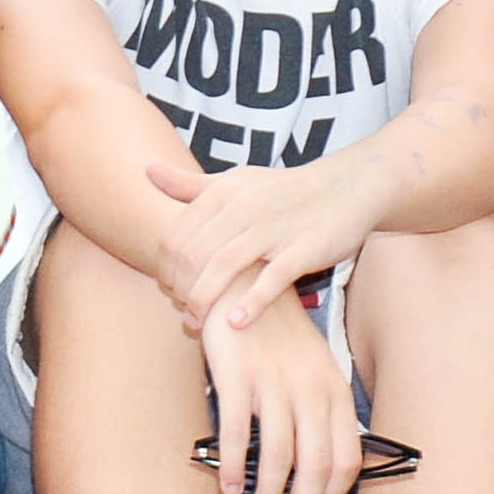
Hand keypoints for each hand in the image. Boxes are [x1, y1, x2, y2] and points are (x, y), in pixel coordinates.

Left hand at [146, 159, 360, 329]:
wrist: (346, 187)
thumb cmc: (282, 190)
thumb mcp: (234, 181)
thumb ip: (190, 185)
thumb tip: (147, 170)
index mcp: (222, 193)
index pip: (175, 235)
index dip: (164, 267)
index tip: (168, 289)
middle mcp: (243, 208)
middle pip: (193, 254)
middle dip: (180, 288)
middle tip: (182, 312)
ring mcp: (274, 228)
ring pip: (224, 266)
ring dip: (204, 300)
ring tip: (197, 323)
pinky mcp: (304, 249)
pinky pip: (272, 279)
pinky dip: (251, 302)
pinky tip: (235, 323)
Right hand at [197, 288, 357, 493]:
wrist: (240, 281)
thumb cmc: (277, 331)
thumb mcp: (314, 365)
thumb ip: (322, 407)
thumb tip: (323, 462)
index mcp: (334, 388)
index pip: (346, 457)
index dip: (332, 493)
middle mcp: (309, 389)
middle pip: (313, 466)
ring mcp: (273, 383)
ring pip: (276, 458)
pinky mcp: (236, 378)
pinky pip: (235, 436)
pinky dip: (231, 468)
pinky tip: (226, 486)